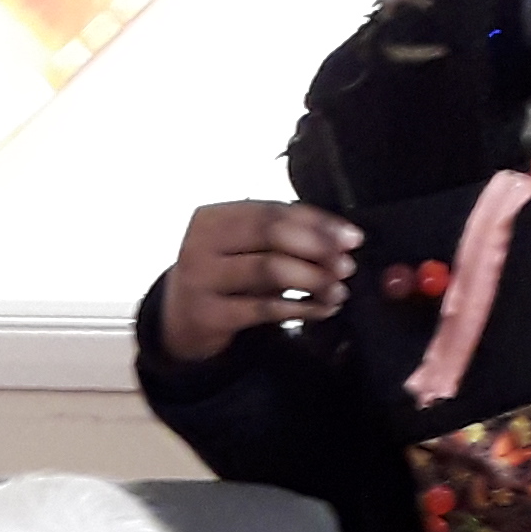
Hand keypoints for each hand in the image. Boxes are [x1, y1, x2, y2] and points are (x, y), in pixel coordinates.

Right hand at [157, 200, 361, 363]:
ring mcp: (200, 279)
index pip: (273, 210)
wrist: (179, 321)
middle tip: (347, 265)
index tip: (351, 237)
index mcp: (214, 217)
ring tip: (339, 290)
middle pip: (271, 234)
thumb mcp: (243, 249)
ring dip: (313, 279)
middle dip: (317, 248)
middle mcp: (200, 243)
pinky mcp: (207, 314)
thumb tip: (341, 238)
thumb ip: (282, 236)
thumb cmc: (224, 277)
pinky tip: (320, 309)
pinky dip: (299, 308)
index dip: (317, 222)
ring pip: (269, 269)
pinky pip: (263, 309)